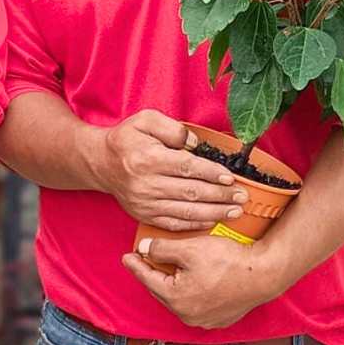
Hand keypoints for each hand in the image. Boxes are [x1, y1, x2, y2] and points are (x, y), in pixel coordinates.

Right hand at [94, 110, 247, 230]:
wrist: (101, 163)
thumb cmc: (127, 139)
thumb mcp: (146, 120)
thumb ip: (172, 128)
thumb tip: (196, 144)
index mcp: (148, 158)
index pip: (187, 167)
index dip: (211, 174)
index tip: (230, 177)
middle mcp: (146, 184)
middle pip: (190, 192)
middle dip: (220, 195)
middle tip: (242, 197)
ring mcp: (145, 203)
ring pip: (185, 211)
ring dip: (214, 213)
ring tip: (234, 211)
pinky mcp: (144, 216)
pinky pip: (174, 224)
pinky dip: (195, 224)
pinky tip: (212, 221)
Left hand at [122, 233, 285, 328]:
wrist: (262, 273)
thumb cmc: (227, 260)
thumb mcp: (189, 248)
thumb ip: (162, 249)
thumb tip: (143, 248)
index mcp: (177, 299)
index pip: (148, 279)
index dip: (136, 265)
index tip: (126, 256)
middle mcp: (188, 314)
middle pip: (162, 290)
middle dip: (152, 273)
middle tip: (144, 258)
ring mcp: (205, 319)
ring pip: (178, 298)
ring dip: (171, 282)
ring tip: (165, 266)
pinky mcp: (219, 317)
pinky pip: (195, 303)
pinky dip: (188, 290)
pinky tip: (189, 277)